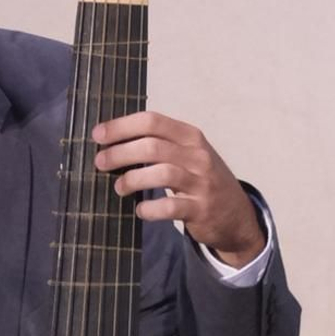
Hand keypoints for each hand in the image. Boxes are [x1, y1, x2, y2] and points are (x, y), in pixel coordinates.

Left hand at [93, 110, 265, 264]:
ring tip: (118, 187)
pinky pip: (170, 207)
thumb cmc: (202, 180)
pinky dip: (150, 209)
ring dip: (132, 179)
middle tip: (100, 162)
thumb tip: (113, 141)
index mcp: (191, 136)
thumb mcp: (189, 154)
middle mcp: (198, 156)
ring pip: (161, 173)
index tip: (98, 135)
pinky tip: (140, 211)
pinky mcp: (200, 209)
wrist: (236, 214)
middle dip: (120, 153)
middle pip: (152, 146)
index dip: (122, 127)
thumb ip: (160, 144)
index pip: (152, 121)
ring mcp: (201, 183)